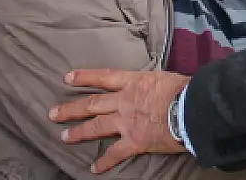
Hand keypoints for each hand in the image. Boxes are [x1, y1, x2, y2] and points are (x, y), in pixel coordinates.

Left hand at [49, 69, 190, 173]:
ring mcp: (127, 122)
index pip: (104, 77)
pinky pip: (115, 153)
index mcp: (133, 82)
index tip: (68, 78)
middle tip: (54, 113)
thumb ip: (152, 83)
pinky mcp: (134, 141)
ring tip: (64, 136)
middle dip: (71, 109)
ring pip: (96, 126)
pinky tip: (94, 168)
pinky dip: (104, 161)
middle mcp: (124, 101)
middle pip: (92, 104)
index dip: (84, 77)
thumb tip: (154, 85)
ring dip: (79, 132)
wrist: (191, 108)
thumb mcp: (164, 77)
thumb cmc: (184, 90)